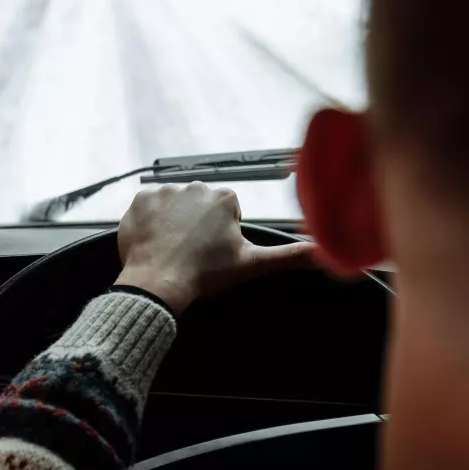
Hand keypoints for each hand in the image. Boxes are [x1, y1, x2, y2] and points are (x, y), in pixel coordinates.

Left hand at [114, 183, 315, 315]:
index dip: (220, 235)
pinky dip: (150, 224)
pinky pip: (147, 209)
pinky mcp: (139, 200)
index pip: (225, 212)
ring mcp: (165, 191)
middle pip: (199, 207)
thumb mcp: (252, 264)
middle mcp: (195, 186)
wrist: (159, 284)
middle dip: (196, 226)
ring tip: (172, 250)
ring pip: (173, 208)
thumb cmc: (205, 275)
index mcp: (225, 197)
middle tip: (192, 254)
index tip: (213, 253)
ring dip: (173, 224)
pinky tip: (154, 243)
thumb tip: (329, 256)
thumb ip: (291, 256)